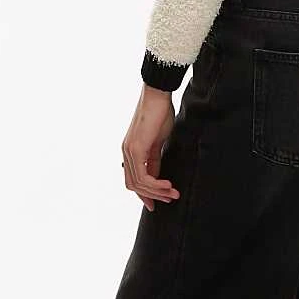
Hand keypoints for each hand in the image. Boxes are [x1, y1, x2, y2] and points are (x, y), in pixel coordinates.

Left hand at [121, 84, 181, 212]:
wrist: (158, 96)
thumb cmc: (160, 114)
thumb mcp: (158, 141)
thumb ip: (154, 159)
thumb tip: (156, 177)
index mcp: (130, 150)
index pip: (134, 179)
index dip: (145, 194)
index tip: (157, 203)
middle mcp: (126, 152)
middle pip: (134, 185)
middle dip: (153, 195)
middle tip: (170, 198)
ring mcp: (129, 151)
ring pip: (139, 183)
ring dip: (157, 191)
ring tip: (173, 192)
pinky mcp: (136, 149)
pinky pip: (143, 175)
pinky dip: (156, 184)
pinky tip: (168, 185)